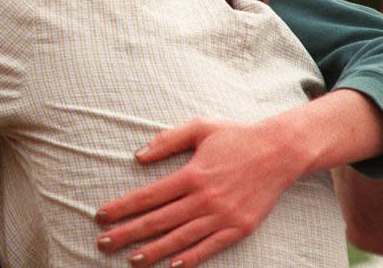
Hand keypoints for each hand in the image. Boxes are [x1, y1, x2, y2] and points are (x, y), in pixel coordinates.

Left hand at [95, 119, 304, 267]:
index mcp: (192, 174)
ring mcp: (223, 216)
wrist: (281, 151)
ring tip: (131, 260)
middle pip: (158, 221)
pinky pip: (211, 247)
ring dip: (154, 251)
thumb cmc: (237, 136)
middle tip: (103, 243)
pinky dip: (192, 258)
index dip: (122, 208)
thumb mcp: (200, 127)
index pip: (148, 196)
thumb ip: (168, 140)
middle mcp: (205, 198)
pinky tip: (173, 266)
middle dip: (128, 233)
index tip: (100, 216)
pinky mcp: (240, 227)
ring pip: (181, 238)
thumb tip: (138, 156)